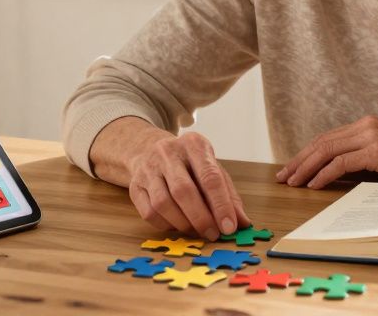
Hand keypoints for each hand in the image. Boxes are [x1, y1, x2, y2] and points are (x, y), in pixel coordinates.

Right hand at [127, 131, 250, 240]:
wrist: (149, 150)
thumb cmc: (189, 164)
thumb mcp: (213, 170)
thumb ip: (229, 195)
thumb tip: (243, 223)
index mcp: (194, 144)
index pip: (210, 177)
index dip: (221, 205)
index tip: (229, 227)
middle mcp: (168, 152)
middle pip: (183, 191)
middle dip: (201, 218)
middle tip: (212, 234)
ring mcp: (148, 168)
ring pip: (163, 204)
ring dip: (183, 224)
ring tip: (196, 231)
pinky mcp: (134, 185)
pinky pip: (149, 213)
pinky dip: (166, 225)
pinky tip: (177, 225)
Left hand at [276, 115, 377, 188]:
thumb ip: (365, 158)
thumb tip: (337, 174)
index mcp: (368, 124)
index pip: (329, 138)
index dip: (307, 152)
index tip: (293, 167)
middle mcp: (366, 125)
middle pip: (322, 142)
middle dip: (299, 159)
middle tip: (283, 176)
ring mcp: (371, 136)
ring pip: (327, 150)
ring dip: (305, 167)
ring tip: (293, 182)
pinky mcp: (377, 151)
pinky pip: (341, 163)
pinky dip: (324, 173)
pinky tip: (314, 184)